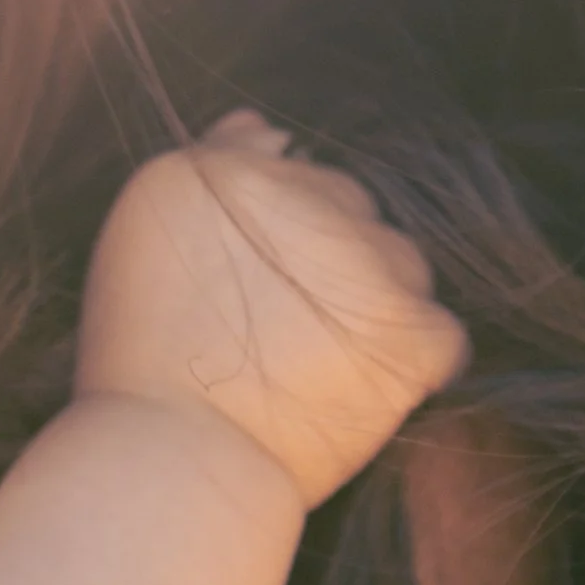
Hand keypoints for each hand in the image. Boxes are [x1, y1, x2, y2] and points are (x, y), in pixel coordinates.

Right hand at [79, 113, 468, 510]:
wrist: (172, 456)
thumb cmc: (143, 361)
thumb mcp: (150, 240)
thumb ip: (211, 169)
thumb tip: (267, 127)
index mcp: (224, 172)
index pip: (292, 171)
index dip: (280, 231)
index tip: (255, 284)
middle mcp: (301, 197)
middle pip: (351, 208)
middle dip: (330, 256)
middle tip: (285, 327)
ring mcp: (365, 261)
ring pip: (401, 262)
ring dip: (376, 301)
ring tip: (324, 362)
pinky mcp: (413, 332)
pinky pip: (442, 335)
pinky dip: (415, 364)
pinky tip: (365, 391)